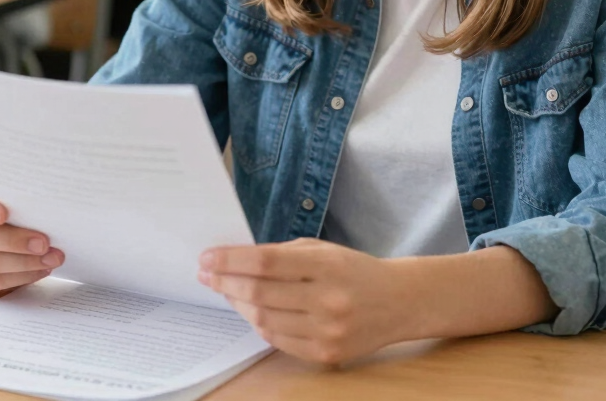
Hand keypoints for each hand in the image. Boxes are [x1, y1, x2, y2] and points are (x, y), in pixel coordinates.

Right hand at [0, 180, 64, 294]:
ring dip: (23, 263)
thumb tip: (45, 200)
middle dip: (13, 241)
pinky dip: (18, 277)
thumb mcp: (4, 189)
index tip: (4, 214)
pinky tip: (40, 270)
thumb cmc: (4, 199)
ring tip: (51, 259)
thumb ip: (12, 193)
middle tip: (44, 243)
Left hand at [198, 238, 407, 364]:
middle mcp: (328, 300)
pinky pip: (278, 340)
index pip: (267, 262)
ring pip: (264, 320)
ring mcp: (327, 331)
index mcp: (327, 265)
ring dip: (237, 304)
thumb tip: (236, 261)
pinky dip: (259, 324)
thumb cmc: (354, 269)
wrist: (398, 302)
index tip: (208, 257)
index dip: (232, 260)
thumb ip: (283, 254)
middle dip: (226, 282)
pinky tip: (250, 310)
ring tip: (226, 290)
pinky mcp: (326, 355)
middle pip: (260, 293)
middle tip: (206, 273)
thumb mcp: (323, 250)